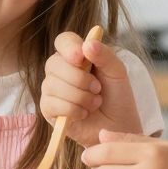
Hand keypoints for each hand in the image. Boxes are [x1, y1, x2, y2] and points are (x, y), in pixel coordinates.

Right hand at [39, 31, 142, 146]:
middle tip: (98, 88)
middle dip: (79, 78)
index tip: (81, 57)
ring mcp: (52, 90)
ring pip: (53, 85)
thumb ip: (105, 55)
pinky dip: (73, 110)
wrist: (118, 127)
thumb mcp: (117, 73)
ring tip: (95, 103)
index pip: (63, 41)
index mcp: (76, 56)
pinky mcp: (48, 109)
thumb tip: (88, 44)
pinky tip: (84, 114)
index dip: (69, 47)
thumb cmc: (117, 98)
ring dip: (79, 96)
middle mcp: (60, 70)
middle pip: (54, 63)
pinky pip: (52, 104)